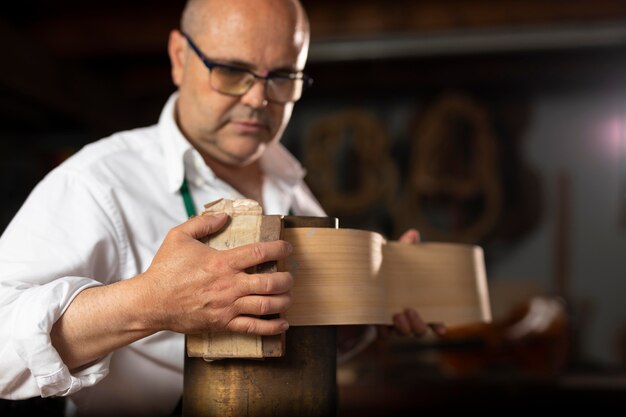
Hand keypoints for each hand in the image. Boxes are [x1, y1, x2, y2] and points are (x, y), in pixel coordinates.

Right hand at [139, 213, 292, 335]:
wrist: (151, 302)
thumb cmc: (164, 269)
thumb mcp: (179, 236)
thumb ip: (202, 223)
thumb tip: (223, 215)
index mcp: (222, 262)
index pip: (259, 253)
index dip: (279, 249)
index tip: (287, 248)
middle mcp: (229, 284)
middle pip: (270, 282)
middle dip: (286, 279)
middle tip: (289, 276)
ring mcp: (227, 306)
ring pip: (266, 305)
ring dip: (283, 301)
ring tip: (287, 296)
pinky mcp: (223, 323)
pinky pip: (253, 327)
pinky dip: (271, 327)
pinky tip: (283, 324)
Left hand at [378, 228, 446, 338]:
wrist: (360, 282)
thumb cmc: (386, 271)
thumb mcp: (394, 259)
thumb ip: (404, 248)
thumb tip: (413, 233)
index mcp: (418, 303)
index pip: (434, 318)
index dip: (439, 325)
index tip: (442, 329)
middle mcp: (408, 317)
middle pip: (419, 331)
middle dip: (419, 326)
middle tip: (411, 312)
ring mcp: (393, 323)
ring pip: (403, 334)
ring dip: (403, 327)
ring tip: (397, 315)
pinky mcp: (378, 325)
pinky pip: (384, 334)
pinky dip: (384, 329)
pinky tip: (382, 322)